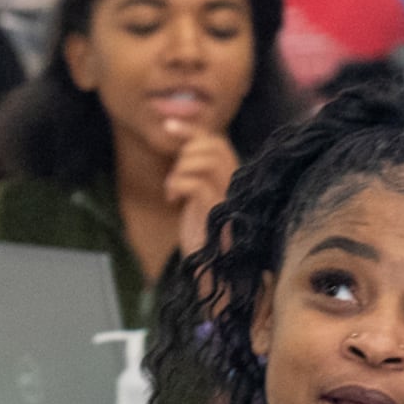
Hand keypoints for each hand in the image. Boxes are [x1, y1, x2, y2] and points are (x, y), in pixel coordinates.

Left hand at [161, 117, 237, 259]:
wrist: (215, 277)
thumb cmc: (205, 241)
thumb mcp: (199, 203)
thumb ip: (198, 177)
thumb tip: (184, 150)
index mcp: (232, 180)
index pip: (217, 142)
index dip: (192, 130)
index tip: (169, 126)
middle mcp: (235, 186)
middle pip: (215, 145)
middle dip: (186, 150)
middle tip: (173, 173)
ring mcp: (228, 199)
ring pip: (207, 160)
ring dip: (182, 168)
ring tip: (172, 189)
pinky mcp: (217, 214)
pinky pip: (197, 183)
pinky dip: (178, 184)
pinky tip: (172, 198)